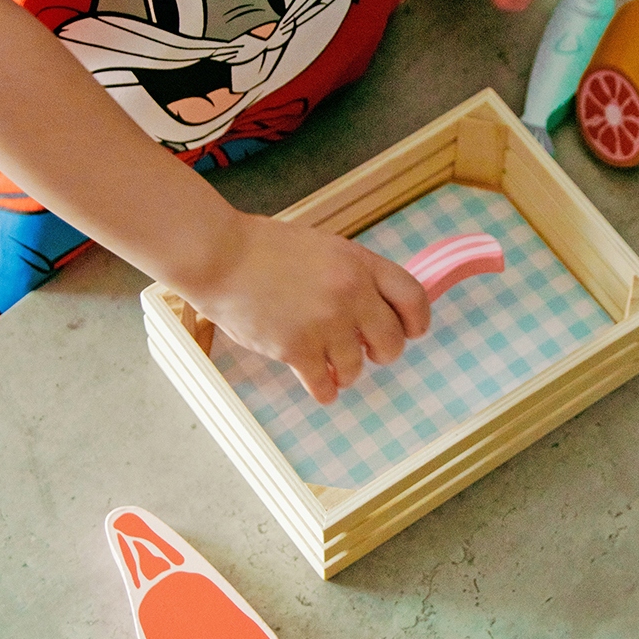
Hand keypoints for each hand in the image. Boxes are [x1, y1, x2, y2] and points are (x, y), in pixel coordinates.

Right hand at [187, 213, 430, 403]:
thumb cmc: (266, 250)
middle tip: (365, 352)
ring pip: (356, 369)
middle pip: (392, 342)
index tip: (411, 332)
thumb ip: (355, 274)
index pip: (413, 298)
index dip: (417, 321)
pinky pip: (325, 385)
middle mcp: (350, 293)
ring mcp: (324, 322)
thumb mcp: (324, 248)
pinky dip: (323, 390)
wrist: (221, 256)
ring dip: (344, 371)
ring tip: (326, 361)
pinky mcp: (296, 348)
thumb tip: (379, 309)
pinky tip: (317, 383)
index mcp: (360, 263)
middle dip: (382, 353)